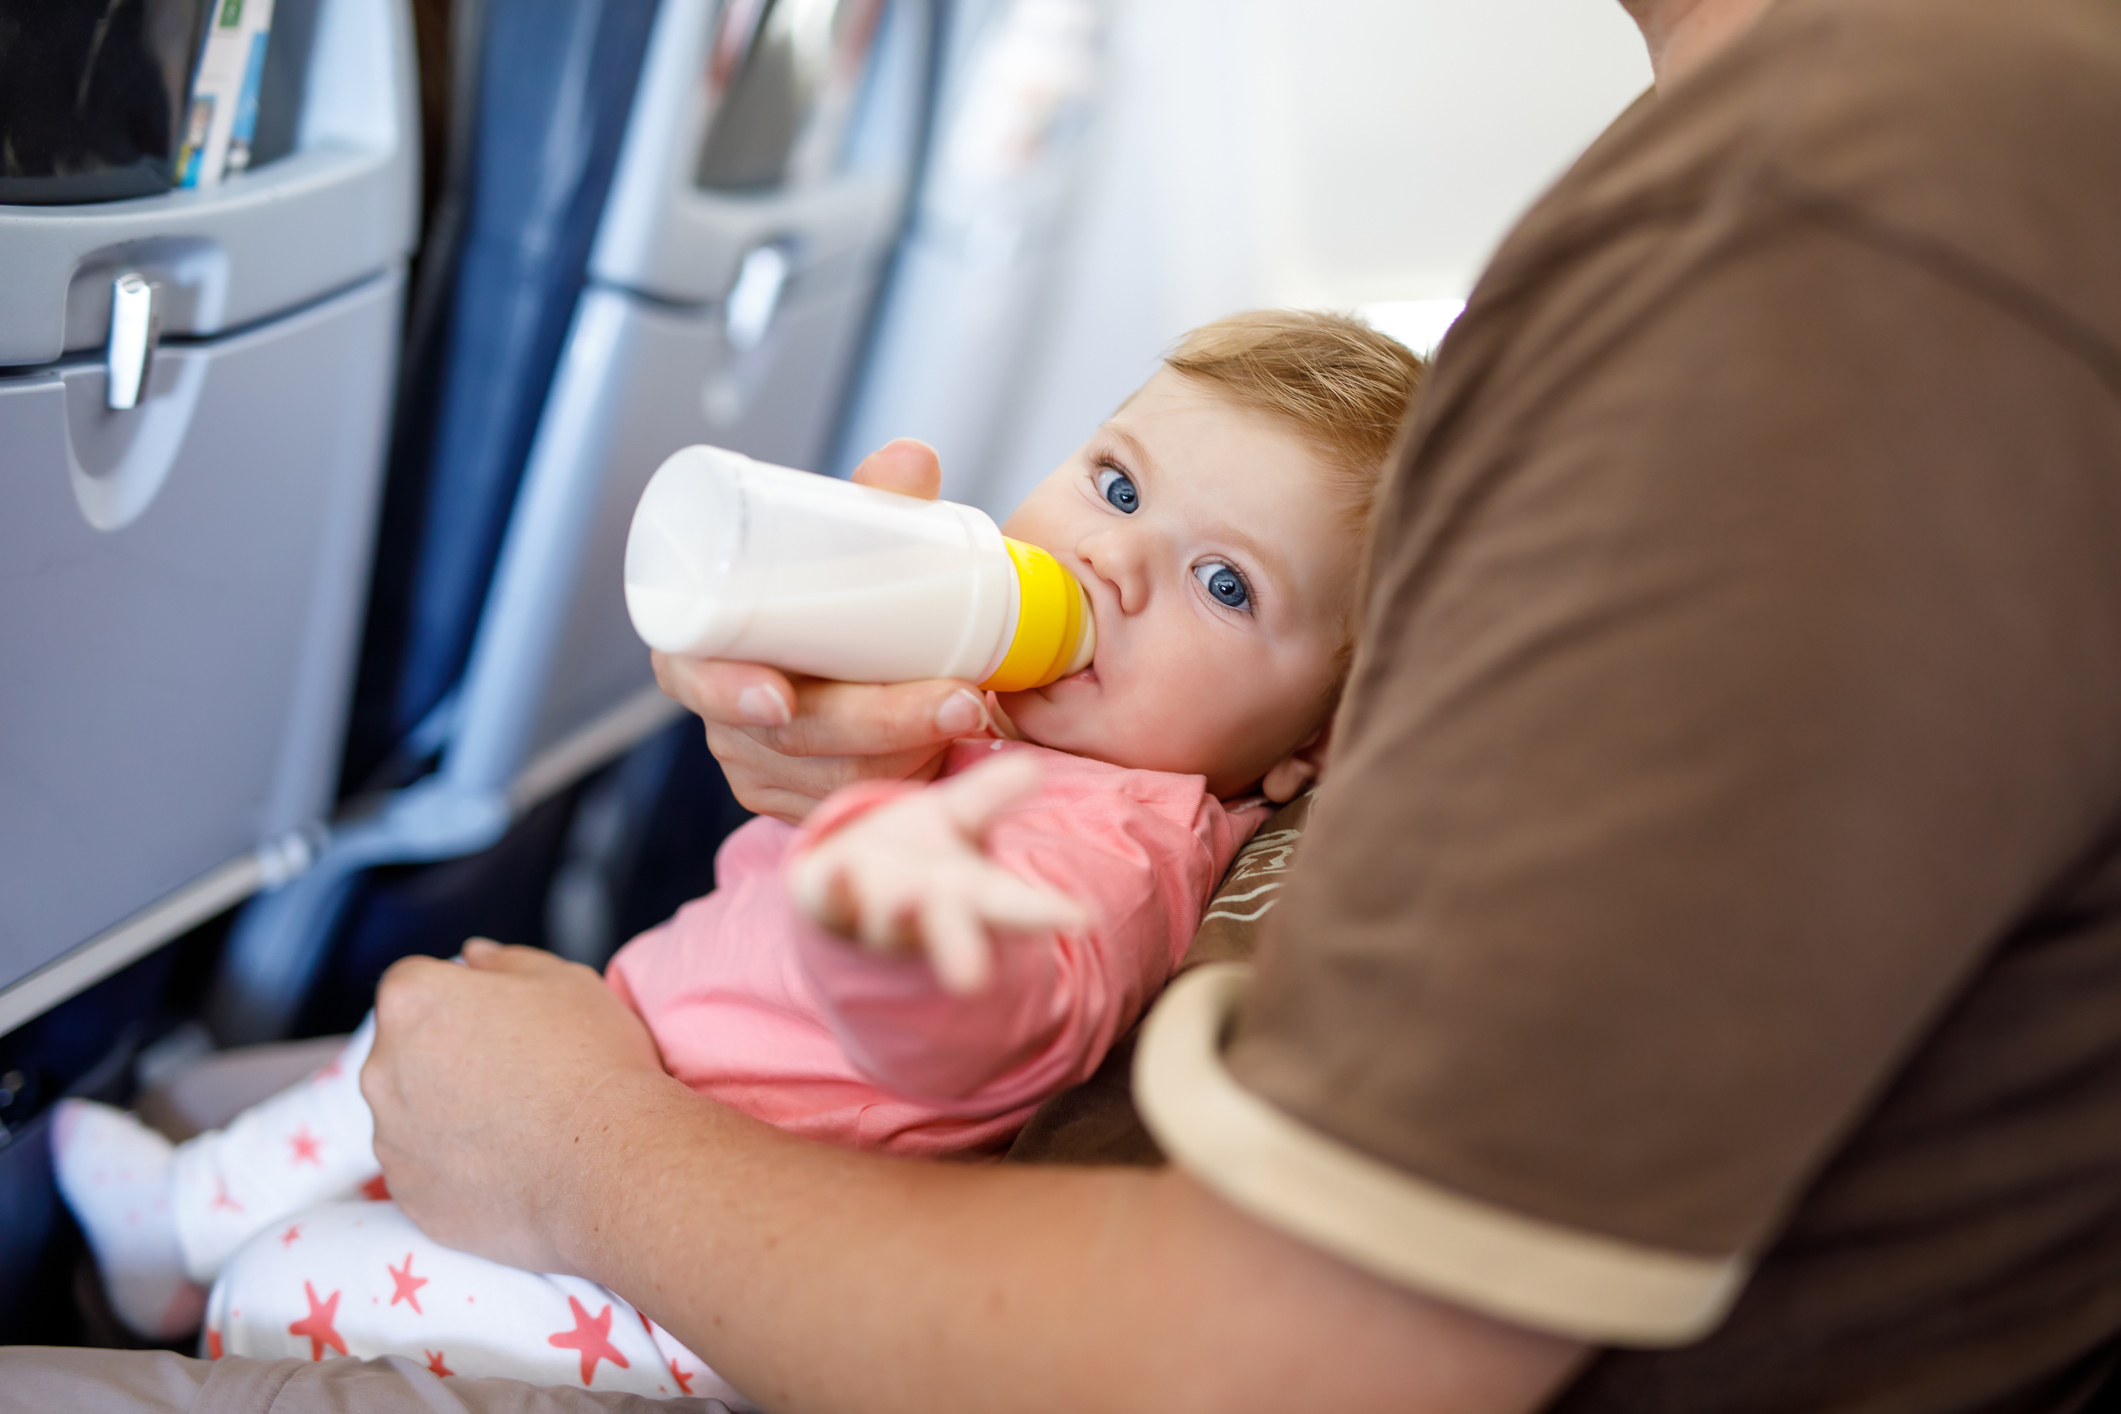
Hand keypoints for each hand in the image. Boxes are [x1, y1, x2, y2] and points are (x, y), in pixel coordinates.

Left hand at [361, 940, 669, 1275]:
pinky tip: (506, 1162)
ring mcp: (390, 1137)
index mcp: (413, 1001)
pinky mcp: (407, 1193)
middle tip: (512, 1070)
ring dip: (445, 1109)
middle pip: (403, 1048)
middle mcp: (381, 1067)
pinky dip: (453, 1164)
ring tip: (514, 1122)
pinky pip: (423, 1168)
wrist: (607, 1164)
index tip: (498, 1019)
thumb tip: (473, 956)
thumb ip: (505, 960)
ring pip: (409, 1110)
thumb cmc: (591, 1061)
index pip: (414, 983)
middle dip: (444, 1053)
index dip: (458, 997)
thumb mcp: (565, 980)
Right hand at [652, 439, 994, 823]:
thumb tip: (914, 459)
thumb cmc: (834, 596)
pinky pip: (849, 805)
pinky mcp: (800, 802)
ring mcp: (760, 765)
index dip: (728, 688)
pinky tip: (945, 761)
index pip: (693, 673)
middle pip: (788, 736)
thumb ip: (878, 505)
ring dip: (905, 752)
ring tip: (970, 712)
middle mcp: (723, 713)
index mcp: (703, 644)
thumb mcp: (850, 549)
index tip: (780, 695)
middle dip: (877, 723)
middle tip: (958, 697)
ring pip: (829, 778)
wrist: (853, 651)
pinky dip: (903, 783)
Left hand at [788, 754, 1089, 992]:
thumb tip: (1033, 766)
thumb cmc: (915, 852)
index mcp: (968, 894)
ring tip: (909, 899)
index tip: (1078, 920)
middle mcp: (924, 912)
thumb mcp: (957, 820)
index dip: (1045, 913)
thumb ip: (990, 795)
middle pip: (950, 929)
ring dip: (899, 914)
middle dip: (962, 949)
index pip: (1012, 904)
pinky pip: (829, 896)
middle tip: (974, 975)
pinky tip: (840, 870)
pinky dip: (836, 886)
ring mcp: (872, 910)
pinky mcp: (826, 899)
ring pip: (890, 920)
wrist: (841, 880)